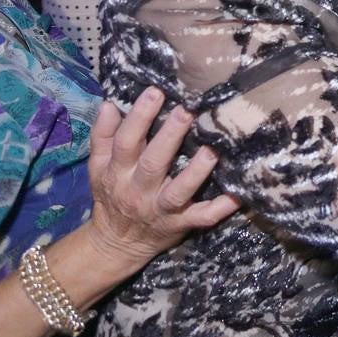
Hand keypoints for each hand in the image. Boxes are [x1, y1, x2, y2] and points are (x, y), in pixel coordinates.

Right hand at [82, 87, 239, 276]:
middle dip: (170, 137)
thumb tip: (110, 104)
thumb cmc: (112, 194)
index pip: (126, 142)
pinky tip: (239, 194)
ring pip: (179, 191)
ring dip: (197, 172)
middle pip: (154, 163)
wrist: (116, 245)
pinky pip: (203, 217)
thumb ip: (103, 136)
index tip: (156, 91)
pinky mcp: (181, 224)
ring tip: (212, 150)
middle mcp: (139, 190)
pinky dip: (221, 207)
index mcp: (118, 172)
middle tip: (188, 111)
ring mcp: (162, 209)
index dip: (139, 117)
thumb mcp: (99, 167)